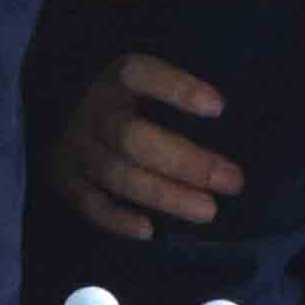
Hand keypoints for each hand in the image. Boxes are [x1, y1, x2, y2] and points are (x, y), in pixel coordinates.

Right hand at [50, 54, 243, 240]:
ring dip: (164, 195)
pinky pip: (90, 204)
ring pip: (117, 175)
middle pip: (132, 138)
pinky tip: (150, 231)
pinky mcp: (66, 180)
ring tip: (208, 210)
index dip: (177, 88)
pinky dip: (118, 220)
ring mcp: (77, 148)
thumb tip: (240, 121)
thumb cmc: (129, 104)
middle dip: (185, 162)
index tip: (219, 107)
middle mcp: (93, 112)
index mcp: (117, 80)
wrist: (64, 118)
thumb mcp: (147, 85)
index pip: (142, 74)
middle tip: (232, 181)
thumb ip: (180, 96)